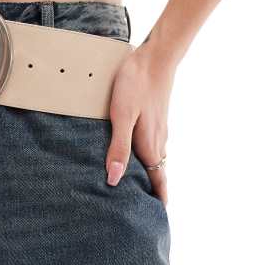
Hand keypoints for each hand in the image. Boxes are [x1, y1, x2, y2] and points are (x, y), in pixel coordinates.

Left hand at [104, 42, 176, 205]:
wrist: (154, 56)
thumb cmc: (136, 84)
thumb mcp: (122, 115)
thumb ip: (118, 146)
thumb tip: (114, 180)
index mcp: (150, 144)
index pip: (158, 180)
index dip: (157, 199)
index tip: (154, 216)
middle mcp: (158, 139)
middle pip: (157, 171)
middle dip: (151, 188)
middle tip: (141, 204)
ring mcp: (159, 126)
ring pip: (156, 156)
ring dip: (149, 170)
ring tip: (136, 181)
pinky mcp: (155, 114)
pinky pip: (153, 141)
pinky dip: (146, 153)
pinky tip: (135, 147)